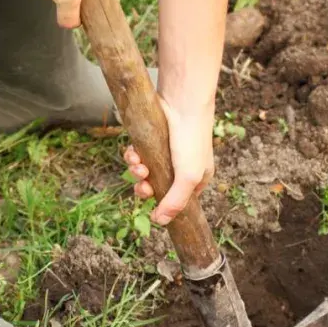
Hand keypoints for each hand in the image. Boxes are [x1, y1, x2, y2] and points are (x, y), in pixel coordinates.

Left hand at [124, 97, 214, 225]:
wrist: (182, 103)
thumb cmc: (191, 140)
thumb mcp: (188, 177)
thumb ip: (175, 202)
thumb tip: (161, 222)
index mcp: (196, 179)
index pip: (177, 201)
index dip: (162, 204)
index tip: (153, 206)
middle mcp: (180, 167)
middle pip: (156, 188)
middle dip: (146, 188)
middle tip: (143, 184)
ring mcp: (163, 154)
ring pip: (144, 172)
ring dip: (136, 172)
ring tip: (138, 165)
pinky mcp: (150, 141)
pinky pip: (136, 155)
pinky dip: (132, 156)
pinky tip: (133, 153)